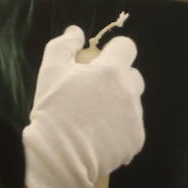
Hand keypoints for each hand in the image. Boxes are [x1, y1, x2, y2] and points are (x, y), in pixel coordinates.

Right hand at [23, 26, 143, 187]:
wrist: (59, 156)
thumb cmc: (53, 109)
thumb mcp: (50, 70)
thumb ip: (64, 45)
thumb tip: (77, 31)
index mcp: (112, 70)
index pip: (127, 47)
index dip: (114, 52)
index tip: (100, 63)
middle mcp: (129, 90)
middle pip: (132, 76)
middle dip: (118, 80)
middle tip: (95, 94)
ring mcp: (135, 117)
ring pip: (132, 103)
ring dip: (119, 106)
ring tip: (94, 120)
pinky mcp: (136, 140)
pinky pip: (132, 128)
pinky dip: (120, 130)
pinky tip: (100, 137)